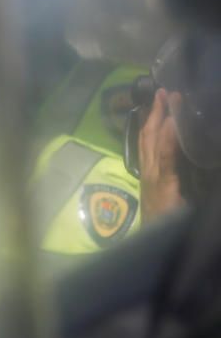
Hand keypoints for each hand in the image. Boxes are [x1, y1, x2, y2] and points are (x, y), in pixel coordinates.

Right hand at [139, 88, 184, 221]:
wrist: (155, 246)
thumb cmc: (166, 225)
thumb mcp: (172, 199)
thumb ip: (176, 182)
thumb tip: (189, 162)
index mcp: (152, 175)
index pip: (150, 143)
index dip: (154, 122)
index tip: (159, 102)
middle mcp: (149, 172)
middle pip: (148, 137)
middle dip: (155, 113)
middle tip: (162, 91)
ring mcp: (154, 177)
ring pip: (153, 141)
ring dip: (161, 118)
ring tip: (168, 98)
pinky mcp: (162, 184)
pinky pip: (165, 157)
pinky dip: (166, 139)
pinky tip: (171, 124)